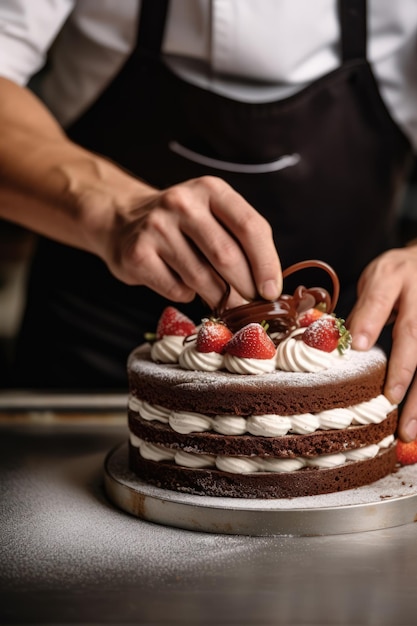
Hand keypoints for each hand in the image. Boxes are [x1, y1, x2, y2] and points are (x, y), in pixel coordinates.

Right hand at [103, 175, 281, 309]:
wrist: (121, 219)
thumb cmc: (180, 223)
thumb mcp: (211, 214)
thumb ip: (239, 239)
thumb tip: (268, 287)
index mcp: (210, 190)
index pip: (250, 226)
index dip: (266, 263)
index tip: (272, 291)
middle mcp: (182, 203)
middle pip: (226, 255)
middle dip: (245, 288)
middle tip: (251, 306)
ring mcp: (157, 228)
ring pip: (202, 278)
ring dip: (219, 299)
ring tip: (225, 305)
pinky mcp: (138, 255)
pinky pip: (176, 289)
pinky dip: (187, 295)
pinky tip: (184, 286)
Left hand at [347, 246, 416, 441]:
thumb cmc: (394, 278)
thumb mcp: (372, 282)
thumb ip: (360, 312)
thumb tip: (333, 346)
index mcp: (392, 277)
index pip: (379, 299)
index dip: (369, 322)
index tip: (358, 346)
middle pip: (414, 334)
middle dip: (403, 369)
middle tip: (389, 399)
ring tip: (408, 428)